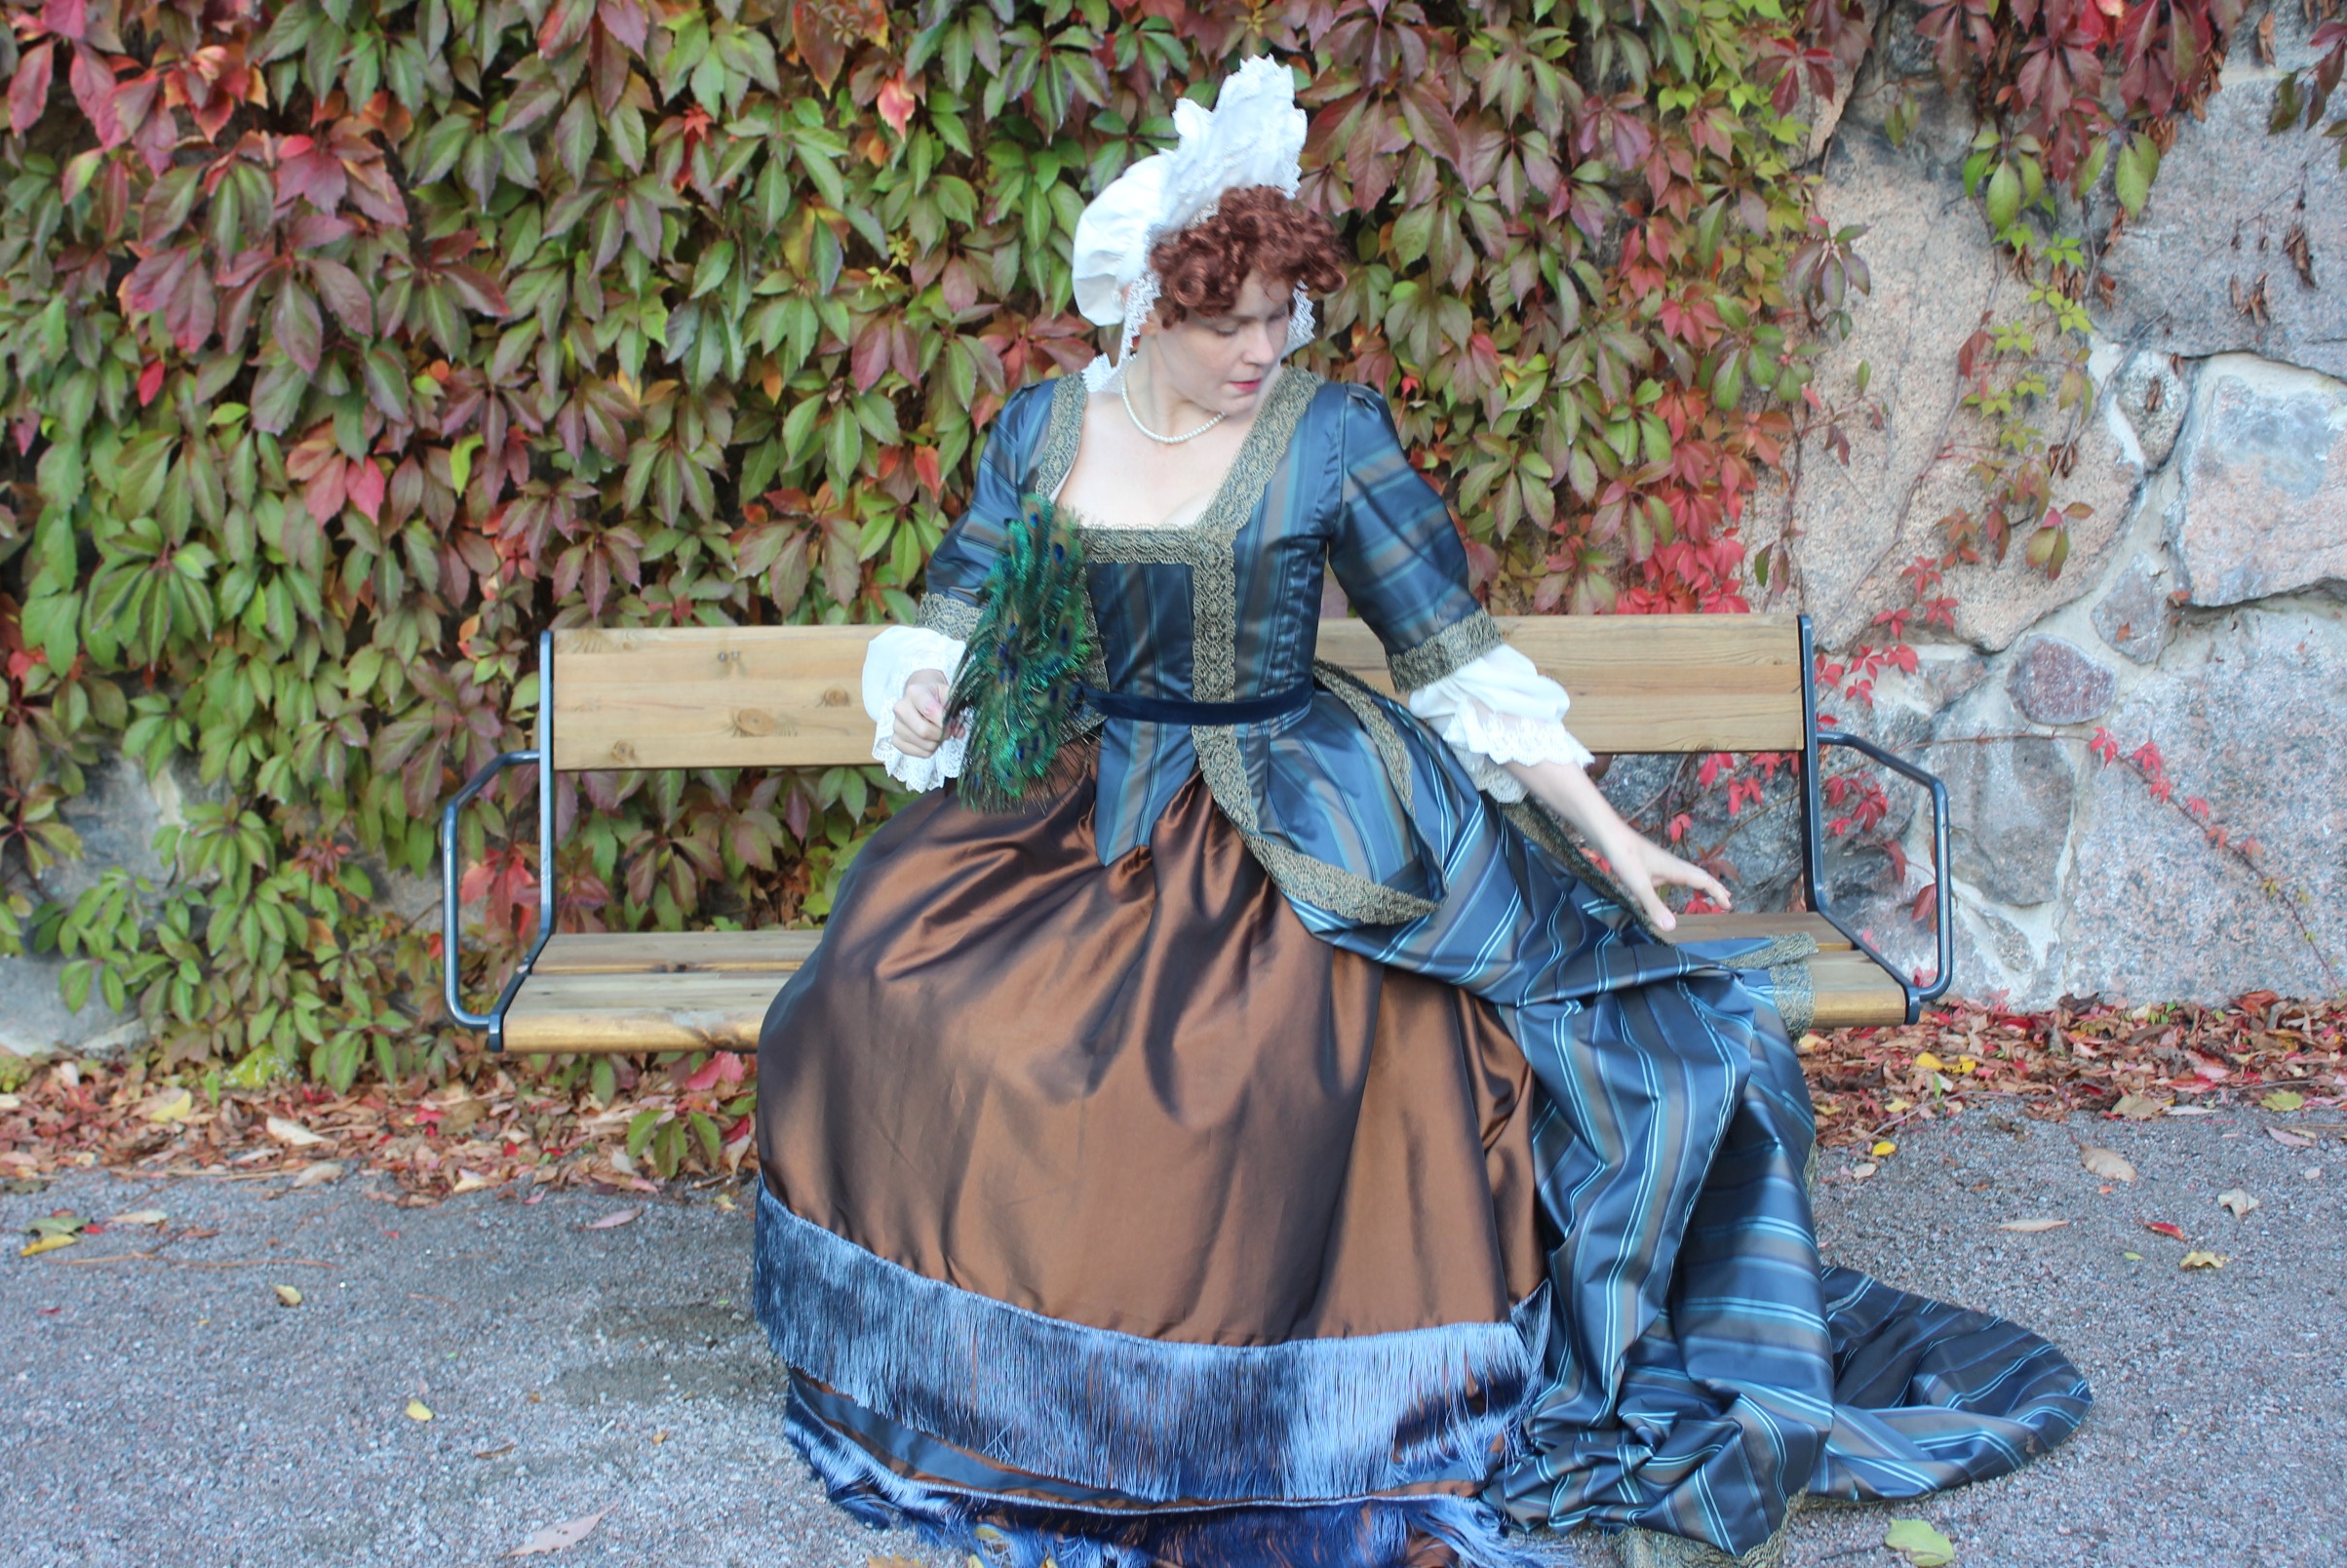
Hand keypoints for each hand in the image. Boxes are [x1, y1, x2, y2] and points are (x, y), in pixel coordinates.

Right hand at [889, 668, 952, 758]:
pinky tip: (930, 739)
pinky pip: (920, 753)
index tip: (952, 723)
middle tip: (948, 729)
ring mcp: (896, 725)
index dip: (944, 721)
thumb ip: (956, 711)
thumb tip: (958, 732)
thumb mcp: (949, 695)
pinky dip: (930, 749)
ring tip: (937, 731)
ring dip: (937, 742)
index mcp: (914, 692)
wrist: (921, 698)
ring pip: (925, 745)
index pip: (929, 710)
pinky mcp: (896, 740)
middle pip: (924, 731)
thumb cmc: (935, 697)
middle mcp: (900, 708)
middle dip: (942, 734)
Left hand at [1589, 824, 1731, 934]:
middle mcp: (1672, 865)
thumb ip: (1654, 906)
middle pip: (1700, 876)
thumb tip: (1672, 928)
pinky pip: (1673, 875)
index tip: (1729, 906)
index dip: (1717, 893)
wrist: (1608, 835)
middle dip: (1714, 889)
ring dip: (1700, 885)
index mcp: (1676, 869)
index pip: (1704, 881)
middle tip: (1727, 900)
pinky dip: (1682, 882)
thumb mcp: (1639, 885)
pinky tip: (1672, 885)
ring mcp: (1661, 864)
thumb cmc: (1624, 856)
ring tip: (1707, 894)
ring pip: (1687, 875)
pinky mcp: (1650, 864)